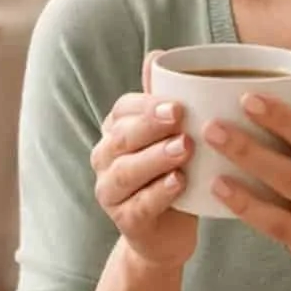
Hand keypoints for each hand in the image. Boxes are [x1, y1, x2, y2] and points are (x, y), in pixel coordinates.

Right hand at [88, 50, 200, 272]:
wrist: (167, 236)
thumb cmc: (174, 177)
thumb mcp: (172, 138)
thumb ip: (163, 101)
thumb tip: (158, 54)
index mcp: (116, 132)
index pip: (123, 110)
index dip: (147, 105)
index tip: (178, 102)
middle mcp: (106, 160)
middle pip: (122, 138)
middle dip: (150, 125)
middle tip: (181, 117)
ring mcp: (111, 192)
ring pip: (127, 171)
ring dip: (155, 158)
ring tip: (184, 148)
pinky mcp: (125, 222)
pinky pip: (139, 206)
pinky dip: (159, 194)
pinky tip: (180, 183)